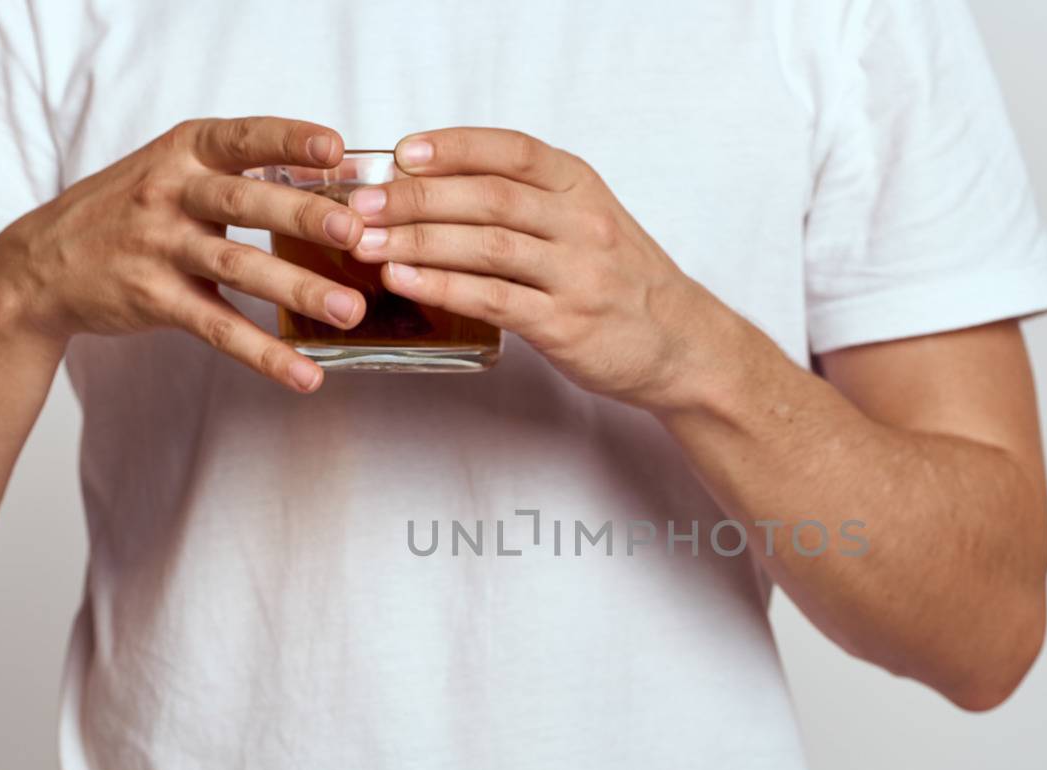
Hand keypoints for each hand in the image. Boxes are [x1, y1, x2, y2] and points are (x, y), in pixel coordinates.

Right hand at [0, 117, 373, 392]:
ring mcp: (158, 246)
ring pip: (236, 267)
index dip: (288, 140)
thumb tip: (341, 176)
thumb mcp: (175, 171)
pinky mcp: (153, 298)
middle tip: (356, 231)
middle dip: (301, 215)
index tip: (336, 147)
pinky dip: (264, 354)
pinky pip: (216, 328)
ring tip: (349, 311)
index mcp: (185, 152)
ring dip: (297, 289)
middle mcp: (169, 192)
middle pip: (242, 202)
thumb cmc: (131, 210)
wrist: (40, 263)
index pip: (243, 138)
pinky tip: (305, 374)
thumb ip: (244, 172)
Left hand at [348, 127, 731, 410]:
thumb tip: (435, 186)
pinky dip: (443, 288)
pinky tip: (405, 282)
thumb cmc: (623, 282)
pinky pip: (494, 299)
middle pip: (489, 198)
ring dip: (418, 243)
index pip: (511, 152)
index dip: (452, 148)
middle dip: (416, 198)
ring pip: (486, 247)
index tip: (401, 152)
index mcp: (582, 189)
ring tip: (367, 244)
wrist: (683, 346)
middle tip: (362, 205)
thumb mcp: (589, 221)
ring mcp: (577, 276)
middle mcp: (583, 225)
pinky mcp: (566, 325)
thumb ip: (530, 202)